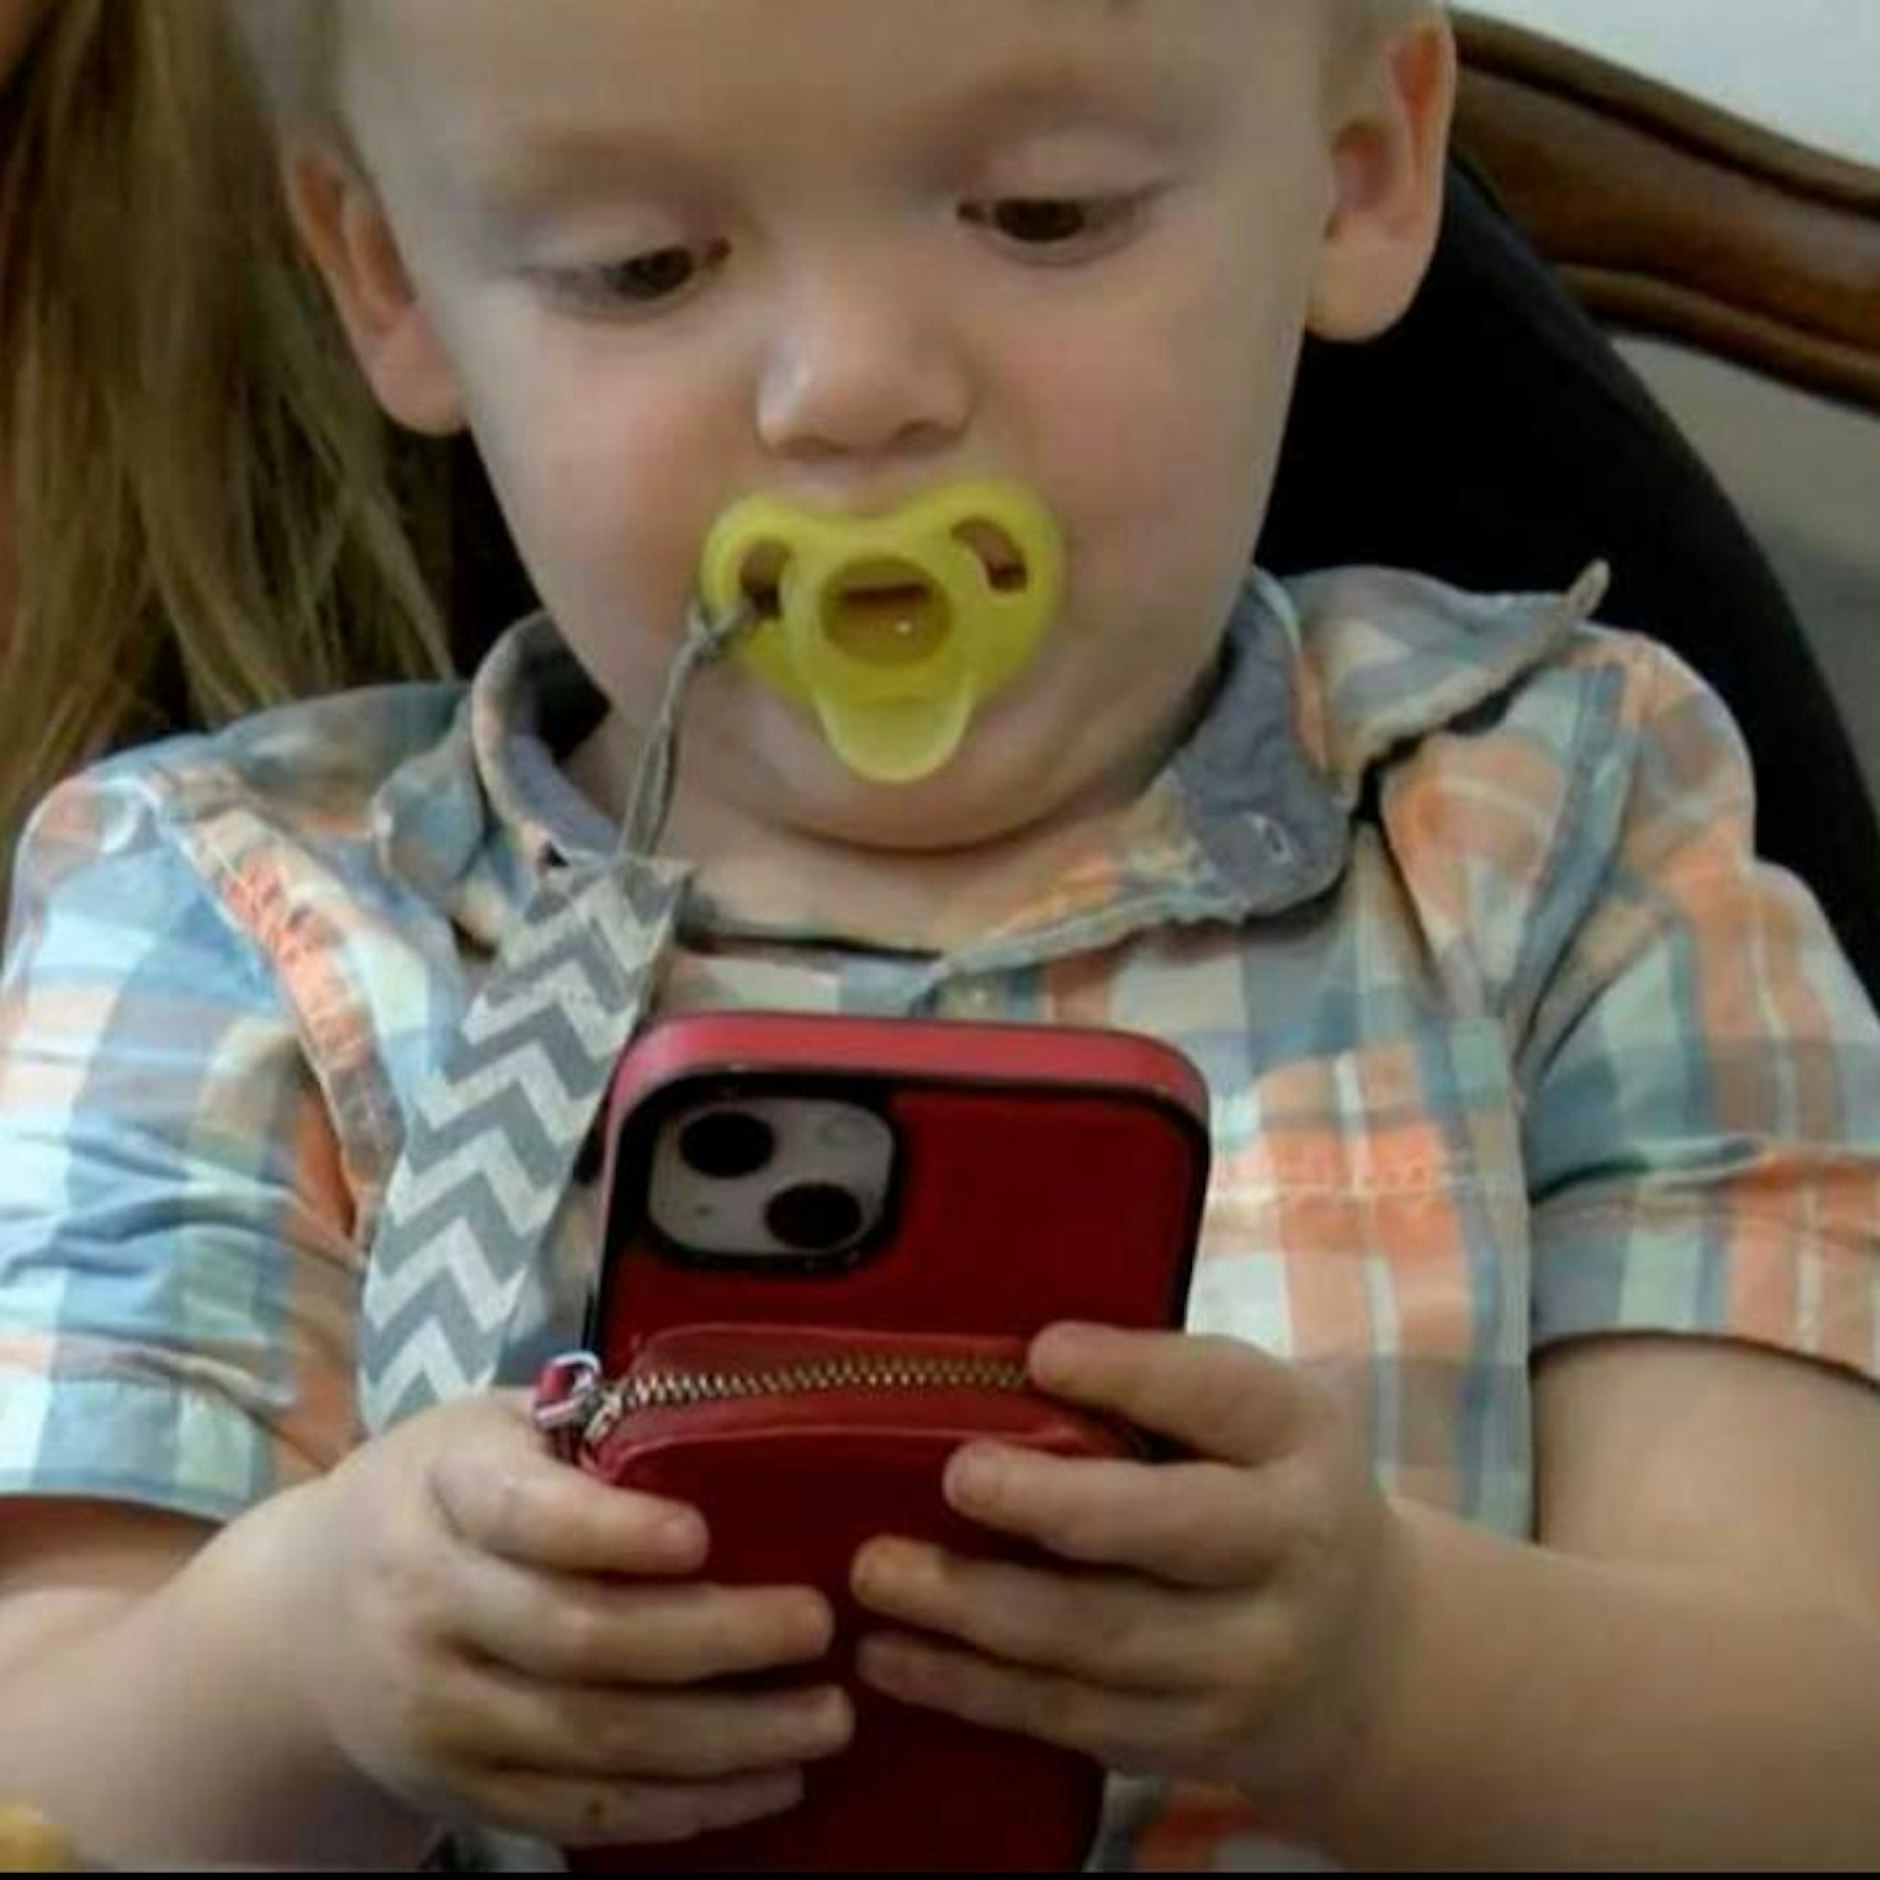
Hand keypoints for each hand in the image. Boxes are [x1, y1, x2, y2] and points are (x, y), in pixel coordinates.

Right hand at [275, 1392, 851, 1846]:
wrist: (303, 1623)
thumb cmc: (438, 1495)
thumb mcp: (483, 1429)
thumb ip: (584, 1428)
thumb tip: (730, 1414)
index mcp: (442, 1493)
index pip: (526, 1516)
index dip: (612, 1530)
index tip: (702, 1534)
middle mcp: (428, 1608)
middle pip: (580, 1640)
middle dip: (714, 1641)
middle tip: (818, 1626)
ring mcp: (440, 1715)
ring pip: (594, 1742)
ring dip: (725, 1742)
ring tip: (827, 1718)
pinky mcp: (462, 1794)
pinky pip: (582, 1814)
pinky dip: (682, 1809)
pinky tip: (767, 1785)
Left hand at [851, 1325, 1408, 1805]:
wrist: (1367, 1663)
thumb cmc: (1271, 1493)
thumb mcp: (1260, 1418)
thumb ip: (1162, 1389)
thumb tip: (1010, 1359)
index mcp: (1299, 1440)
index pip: (1222, 1398)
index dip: (1134, 1375)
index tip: (1042, 1352)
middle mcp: (1287, 1555)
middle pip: (1166, 1535)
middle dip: (1054, 1509)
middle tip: (958, 1477)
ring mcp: (1242, 1665)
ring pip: (1099, 1642)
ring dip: (975, 1612)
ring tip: (877, 1573)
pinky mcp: (1189, 1742)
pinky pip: (1068, 1716)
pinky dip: (972, 1690)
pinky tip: (891, 1656)